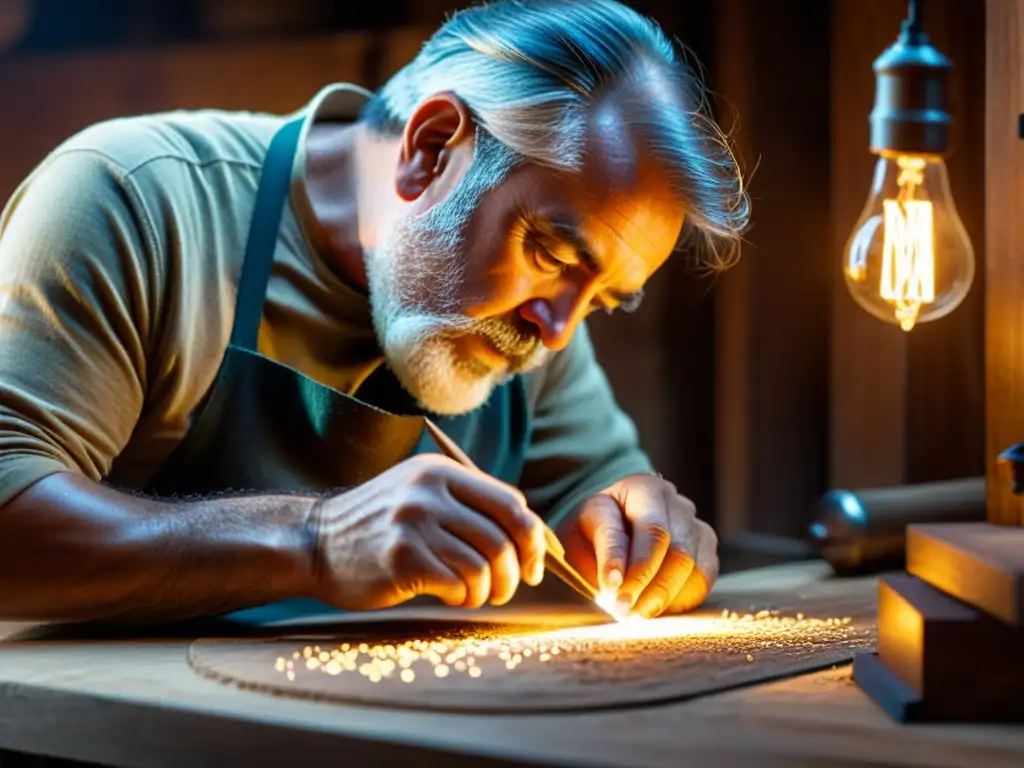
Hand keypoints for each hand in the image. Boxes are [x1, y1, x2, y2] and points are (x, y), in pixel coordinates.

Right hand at [308, 454, 546, 610]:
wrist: (313, 544)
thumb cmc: (378, 527)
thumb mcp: (420, 495)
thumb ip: (467, 506)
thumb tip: (530, 539)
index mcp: (441, 471)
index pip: (511, 502)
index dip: (532, 538)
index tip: (533, 565)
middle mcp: (429, 491)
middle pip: (504, 536)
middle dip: (515, 572)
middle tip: (506, 589)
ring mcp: (414, 523)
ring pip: (484, 564)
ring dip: (488, 589)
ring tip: (474, 594)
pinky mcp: (402, 558)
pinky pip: (459, 584)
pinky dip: (464, 597)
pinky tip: (451, 597)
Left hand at [560, 474, 718, 618]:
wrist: (611, 527)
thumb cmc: (589, 533)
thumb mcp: (576, 537)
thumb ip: (597, 557)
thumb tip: (618, 587)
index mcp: (640, 488)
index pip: (643, 527)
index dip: (628, 559)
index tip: (610, 589)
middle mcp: (673, 500)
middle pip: (673, 545)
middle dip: (647, 583)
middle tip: (623, 611)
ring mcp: (693, 521)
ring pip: (691, 564)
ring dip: (663, 595)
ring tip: (635, 612)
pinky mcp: (705, 546)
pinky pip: (703, 577)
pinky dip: (681, 598)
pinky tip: (655, 606)